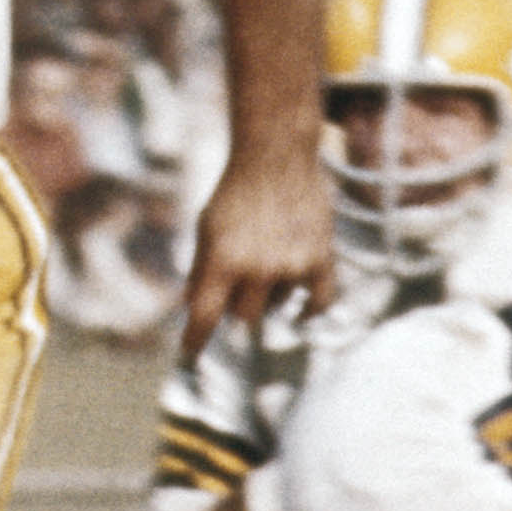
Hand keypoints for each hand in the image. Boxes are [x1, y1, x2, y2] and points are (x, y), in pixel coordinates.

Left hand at [179, 137, 333, 357]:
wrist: (276, 158)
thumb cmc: (234, 195)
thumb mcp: (205, 230)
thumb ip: (200, 272)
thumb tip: (192, 309)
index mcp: (222, 262)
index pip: (205, 317)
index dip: (195, 340)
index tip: (190, 352)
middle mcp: (257, 269)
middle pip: (244, 317)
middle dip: (236, 308)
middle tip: (237, 287)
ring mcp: (292, 266)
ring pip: (277, 306)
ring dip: (269, 294)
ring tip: (267, 258)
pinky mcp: (321, 259)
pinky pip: (319, 302)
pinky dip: (309, 311)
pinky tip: (300, 314)